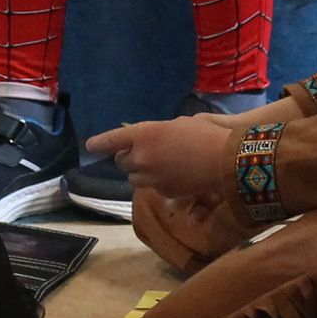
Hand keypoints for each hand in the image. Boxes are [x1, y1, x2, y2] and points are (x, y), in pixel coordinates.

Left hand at [87, 114, 241, 203]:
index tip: (91, 146)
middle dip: (128, 159)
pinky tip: (173, 174)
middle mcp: (142, 158)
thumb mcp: (177, 124)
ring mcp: (151, 177)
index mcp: (143, 135)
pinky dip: (157, 182)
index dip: (100, 143)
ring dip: (140, 172)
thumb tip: (151, 142)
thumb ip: (156, 134)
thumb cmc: (205, 134)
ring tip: (158, 165)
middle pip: (122, 163)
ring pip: (134, 178)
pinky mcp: (164, 192)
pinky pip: (153, 188)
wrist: (226, 160)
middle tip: (141, 153)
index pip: (112, 140)